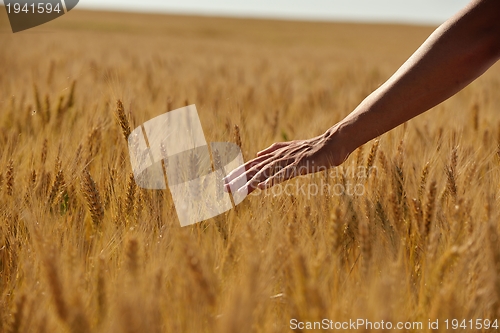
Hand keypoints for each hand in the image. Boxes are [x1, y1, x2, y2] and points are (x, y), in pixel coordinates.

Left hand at [223, 129, 349, 194]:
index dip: (238, 173)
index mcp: (275, 154)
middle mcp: (278, 156)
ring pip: (266, 172)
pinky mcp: (299, 165)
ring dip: (251, 181)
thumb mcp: (291, 149)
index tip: (225, 182)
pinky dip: (272, 180)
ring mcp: (288, 160)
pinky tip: (263, 187)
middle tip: (224, 188)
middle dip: (239, 178)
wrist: (332, 143)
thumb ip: (274, 150)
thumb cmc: (313, 149)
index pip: (252, 165)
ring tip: (239, 190)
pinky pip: (284, 174)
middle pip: (255, 168)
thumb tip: (258, 153)